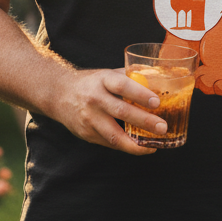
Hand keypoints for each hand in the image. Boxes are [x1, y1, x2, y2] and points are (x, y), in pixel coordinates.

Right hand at [50, 67, 166, 154]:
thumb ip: (130, 78)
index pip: (122, 86)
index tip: (157, 102)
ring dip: (135, 143)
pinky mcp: (87, 134)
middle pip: (121, 112)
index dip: (140, 94)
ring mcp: (89, 118)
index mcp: (102, 80)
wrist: (59, 94)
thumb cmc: (91, 83)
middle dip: (144, 121)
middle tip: (162, 127)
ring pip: (114, 135)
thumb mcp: (107, 74)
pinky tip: (139, 146)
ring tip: (153, 145)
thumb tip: (158, 82)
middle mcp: (94, 99)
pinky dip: (125, 146)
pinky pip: (109, 143)